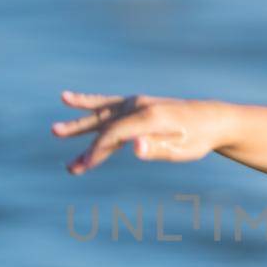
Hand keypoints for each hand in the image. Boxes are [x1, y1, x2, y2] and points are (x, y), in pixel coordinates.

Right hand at [50, 91, 223, 174]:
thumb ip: (157, 148)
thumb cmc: (197, 138)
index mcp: (147, 117)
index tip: (84, 166)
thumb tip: (136, 149)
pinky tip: (68, 99)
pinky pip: (107, 105)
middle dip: (82, 139)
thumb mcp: (182, 149)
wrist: (211, 120)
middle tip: (62, 150)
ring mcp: (135, 103)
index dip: (96, 151)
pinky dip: (89, 104)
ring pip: (101, 115)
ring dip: (79, 125)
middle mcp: (138, 106)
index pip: (113, 135)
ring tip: (55, 130)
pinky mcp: (136, 105)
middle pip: (103, 124)